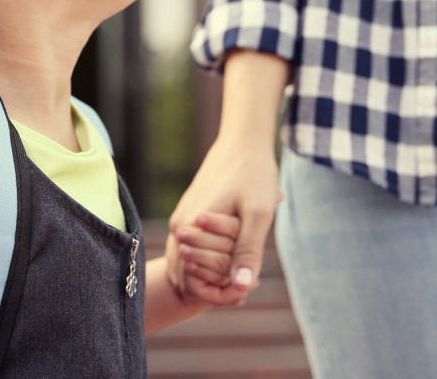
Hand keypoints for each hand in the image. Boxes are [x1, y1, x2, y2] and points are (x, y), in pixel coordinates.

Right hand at [166, 140, 281, 305]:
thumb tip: (241, 286)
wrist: (243, 142)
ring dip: (209, 276)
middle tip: (241, 294)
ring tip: (235, 286)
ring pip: (187, 263)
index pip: (193, 279)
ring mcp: (180, 220)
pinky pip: (189, 250)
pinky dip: (205, 262)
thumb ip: (247, 251)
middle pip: (187, 274)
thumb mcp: (258, 214)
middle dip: (213, 287)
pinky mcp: (187, 215)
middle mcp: (178, 226)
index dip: (221, 291)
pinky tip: (226, 267)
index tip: (246, 291)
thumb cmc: (253, 175)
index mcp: (189, 228)